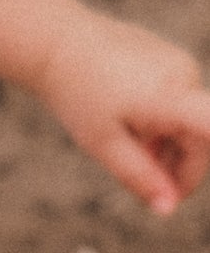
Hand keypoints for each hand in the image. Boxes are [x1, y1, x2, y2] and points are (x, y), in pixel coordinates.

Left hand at [36, 10, 209, 215]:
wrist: (57, 43)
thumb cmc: (78, 94)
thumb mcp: (104, 144)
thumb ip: (140, 177)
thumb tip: (167, 209)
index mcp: (169, 98)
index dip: (204, 163)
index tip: (188, 187)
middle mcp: (184, 75)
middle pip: (200, 138)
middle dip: (180, 170)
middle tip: (153, 194)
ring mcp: (180, 63)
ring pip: (189, 120)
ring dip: (172, 147)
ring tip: (137, 159)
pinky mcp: (172, 57)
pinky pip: (179, 100)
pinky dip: (165, 123)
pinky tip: (137, 132)